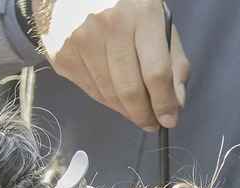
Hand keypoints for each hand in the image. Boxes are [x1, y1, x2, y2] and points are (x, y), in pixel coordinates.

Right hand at [35, 0, 188, 132]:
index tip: (169, 120)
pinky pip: (91, 91)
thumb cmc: (128, 8)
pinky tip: (115, 95)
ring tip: (136, 111)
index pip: (156, 72)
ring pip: (109, 95)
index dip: (164, 103)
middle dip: (144, 115)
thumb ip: (174, 63)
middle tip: (152, 123)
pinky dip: (107, 100)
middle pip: (129, 89)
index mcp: (141, 16)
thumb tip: (176, 105)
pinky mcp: (64, 55)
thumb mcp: (160, 24)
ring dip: (126, 111)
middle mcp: (108, 27)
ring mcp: (81, 40)